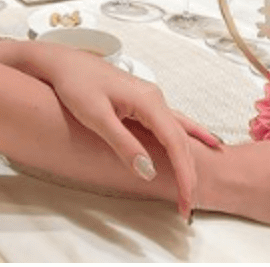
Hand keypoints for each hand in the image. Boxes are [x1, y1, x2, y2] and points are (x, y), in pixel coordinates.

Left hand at [36, 43, 220, 219]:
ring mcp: (150, 99)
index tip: (185, 201)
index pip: (175, 143)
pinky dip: (188, 137)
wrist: (64, 63)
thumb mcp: (96, 117)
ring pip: (178, 133)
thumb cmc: (76, 84)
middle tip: (187, 206)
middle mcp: (155, 98)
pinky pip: (172, 124)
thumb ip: (123, 144)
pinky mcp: (142, 102)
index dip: (183, 174)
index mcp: (148, 101)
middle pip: (180, 141)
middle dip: (187, 174)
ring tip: (194, 186)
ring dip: (187, 160)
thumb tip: (148, 172)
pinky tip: (206, 140)